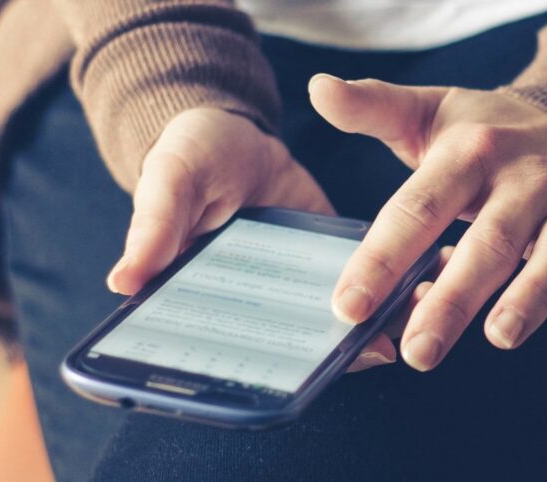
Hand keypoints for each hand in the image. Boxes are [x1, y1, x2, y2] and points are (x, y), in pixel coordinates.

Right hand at [105, 107, 394, 371]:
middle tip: (374, 349)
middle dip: (332, 353)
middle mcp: (255, 303)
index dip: (262, 366)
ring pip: (334, 321)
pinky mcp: (331, 258)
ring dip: (371, 325)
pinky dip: (392, 287)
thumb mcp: (170, 180)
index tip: (298, 375)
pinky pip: (364, 283)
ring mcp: (297, 284)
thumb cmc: (189, 157)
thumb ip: (154, 226)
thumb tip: (123, 281)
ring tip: (409, 321)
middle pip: (292, 345)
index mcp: (206, 297)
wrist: (237, 130)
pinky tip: (423, 283)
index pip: (230, 346)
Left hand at [309, 74, 546, 371]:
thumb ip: (373, 107)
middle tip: (418, 350)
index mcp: (471, 153)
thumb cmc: (490, 130)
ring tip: (499, 337)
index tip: (349, 306)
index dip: (382, 258)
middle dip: (453, 299)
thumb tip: (318, 88)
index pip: (419, 207)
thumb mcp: (430, 112)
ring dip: (530, 299)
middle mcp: (525, 180)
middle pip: (488, 241)